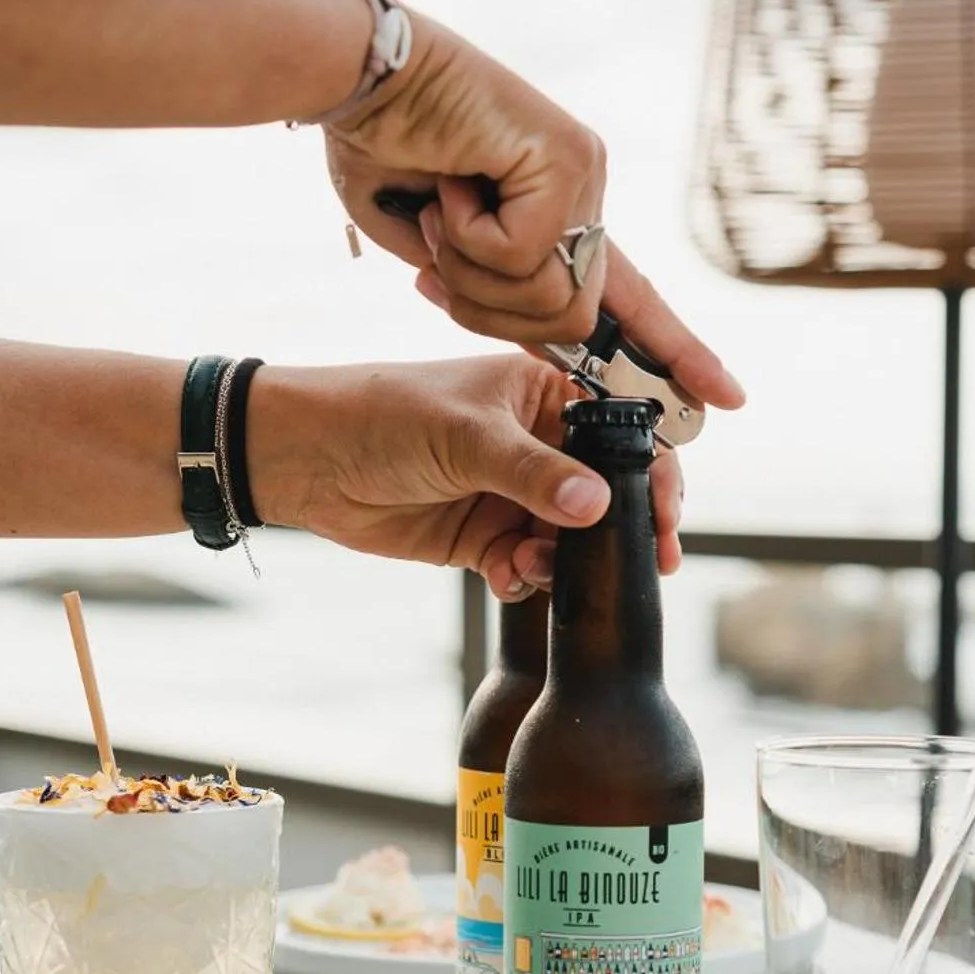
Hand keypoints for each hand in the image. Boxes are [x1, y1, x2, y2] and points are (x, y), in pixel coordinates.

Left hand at [249, 354, 683, 597]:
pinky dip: (526, 580)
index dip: (655, 468)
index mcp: (543, 393)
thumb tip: (599, 508)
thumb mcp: (466, 436)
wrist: (307, 461)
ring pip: (570, 539)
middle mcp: (537, 443)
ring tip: (543, 569)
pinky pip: (529, 567)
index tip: (667, 513)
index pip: (621, 428)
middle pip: (607, 492)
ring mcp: (512, 493)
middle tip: (647, 563)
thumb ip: (535, 475)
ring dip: (567, 563)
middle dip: (625, 530)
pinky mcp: (485, 537)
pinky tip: (507, 578)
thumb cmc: (382, 415)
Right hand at [322, 12, 744, 414]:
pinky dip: (468, 234)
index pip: (631, 299)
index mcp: (556, 219)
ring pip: (550, 299)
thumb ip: (491, 295)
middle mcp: (582, 195)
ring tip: (440, 205)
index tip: (728, 397)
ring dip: (471, 273)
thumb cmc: (380, 152)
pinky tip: (451, 181)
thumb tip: (535, 335)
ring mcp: (583, 175)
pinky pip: (526, 255)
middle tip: (436, 244)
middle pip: (568, 323)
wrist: (356, 73)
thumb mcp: (438, 253)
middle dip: (487, 309)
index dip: (676, 350)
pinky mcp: (570, 158)